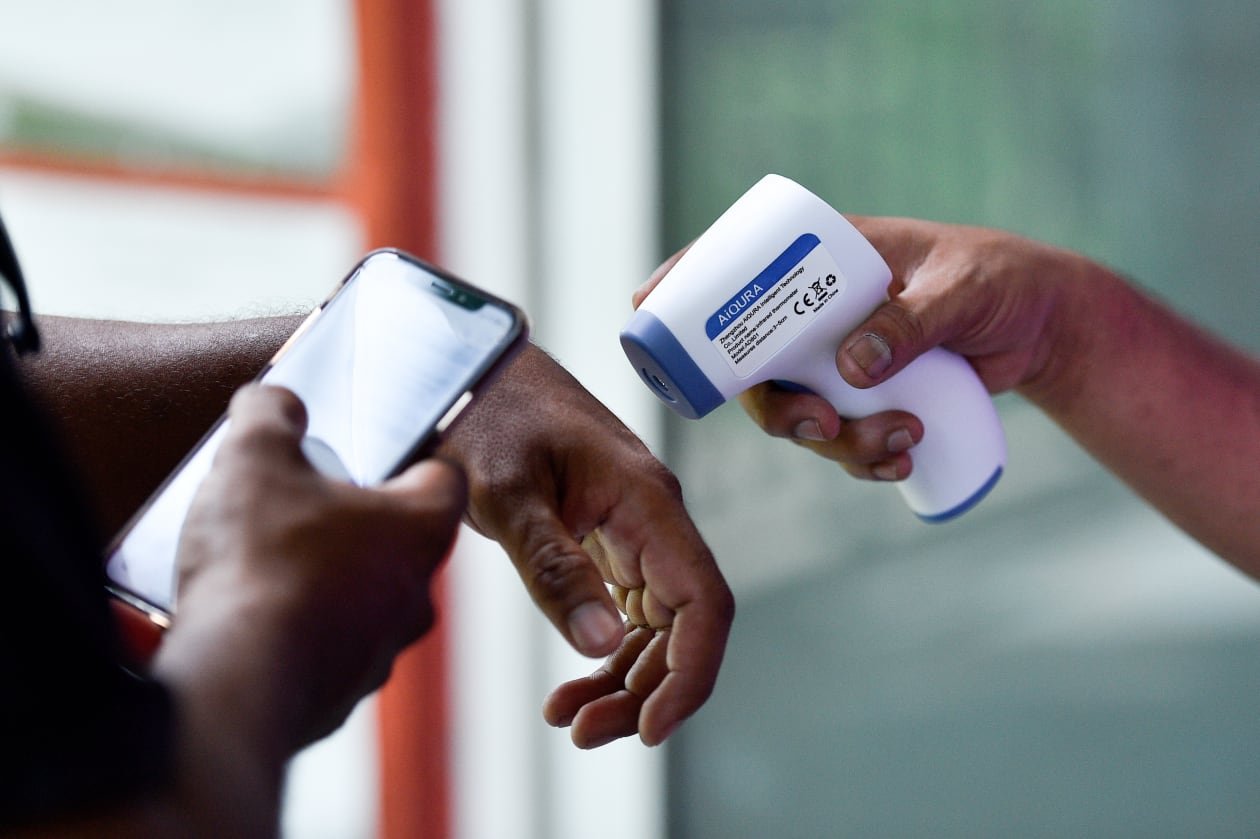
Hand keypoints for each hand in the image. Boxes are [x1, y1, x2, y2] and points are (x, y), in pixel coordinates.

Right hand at [159, 384, 465, 754]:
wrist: (233, 684)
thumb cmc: (261, 563)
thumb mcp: (253, 459)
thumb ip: (269, 414)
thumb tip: (276, 401)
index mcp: (419, 529)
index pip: (446, 478)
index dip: (412, 456)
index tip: (377, 452)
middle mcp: (416, 595)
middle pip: (401, 543)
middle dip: (356, 523)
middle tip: (303, 506)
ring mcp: (380, 652)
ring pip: (365, 601)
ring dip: (326, 582)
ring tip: (265, 564)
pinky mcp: (339, 697)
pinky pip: (327, 650)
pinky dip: (298, 633)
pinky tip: (249, 618)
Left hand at [440, 345, 733, 747]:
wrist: (473, 368)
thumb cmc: (487, 414)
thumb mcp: (507, 493)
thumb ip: (553, 566)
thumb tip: (602, 646)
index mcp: (647, 502)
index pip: (704, 601)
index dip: (692, 673)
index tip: (650, 729)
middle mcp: (654, 518)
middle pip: (683, 627)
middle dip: (646, 691)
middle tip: (583, 733)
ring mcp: (634, 529)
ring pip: (657, 627)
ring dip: (625, 681)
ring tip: (569, 720)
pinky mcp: (608, 538)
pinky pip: (626, 610)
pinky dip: (606, 654)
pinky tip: (571, 685)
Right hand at [639, 219, 1077, 479]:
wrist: (1046, 325)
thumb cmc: (1003, 281)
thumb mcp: (963, 289)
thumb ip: (912, 321)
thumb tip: (849, 369)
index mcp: (827, 259)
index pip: (740, 263)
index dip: (688, 284)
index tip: (649, 306)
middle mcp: (820, 313)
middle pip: (756, 365)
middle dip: (778, 411)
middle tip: (821, 429)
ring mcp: (839, 359)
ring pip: (799, 414)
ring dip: (836, 445)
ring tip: (898, 444)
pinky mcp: (865, 398)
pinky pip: (840, 441)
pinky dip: (863, 461)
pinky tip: (901, 462)